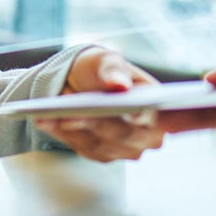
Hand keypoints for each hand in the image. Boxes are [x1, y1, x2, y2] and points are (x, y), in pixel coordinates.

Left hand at [34, 47, 165, 161]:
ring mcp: (125, 149)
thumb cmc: (100, 70)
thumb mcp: (106, 61)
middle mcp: (148, 135)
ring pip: (99, 142)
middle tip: (72, 114)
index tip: (134, 111)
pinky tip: (45, 121)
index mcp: (160, 109)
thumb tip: (119, 85)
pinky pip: (80, 146)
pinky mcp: (100, 155)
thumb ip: (113, 70)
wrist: (79, 83)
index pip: (170, 120)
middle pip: (124, 133)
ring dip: (73, 129)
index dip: (155, 118)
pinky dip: (62, 134)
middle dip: (97, 122)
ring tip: (49, 116)